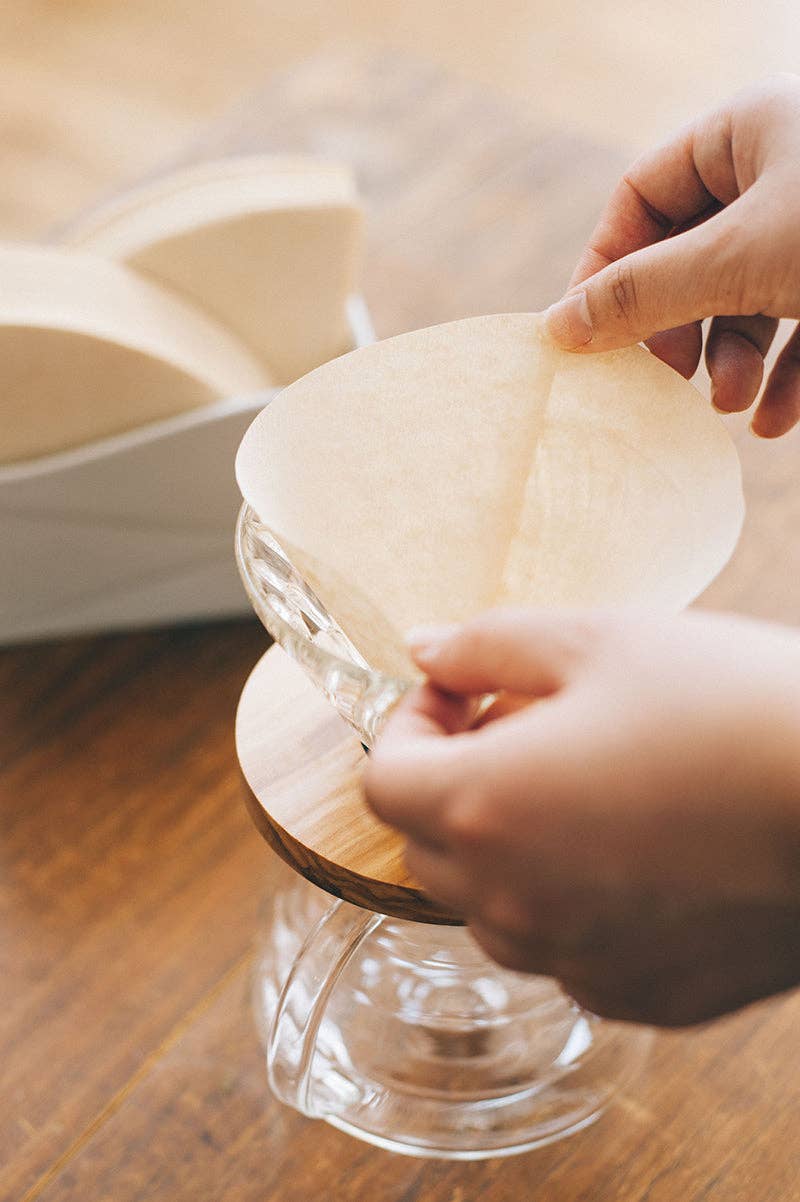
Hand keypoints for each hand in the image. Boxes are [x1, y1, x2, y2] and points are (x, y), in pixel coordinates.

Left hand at [362, 608, 799, 1025]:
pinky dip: (572, 901)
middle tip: (525, 727)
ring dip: (508, 845)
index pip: (382, 780)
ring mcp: (579, 963)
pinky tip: (639, 847)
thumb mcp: (600, 640)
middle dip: (454, 780)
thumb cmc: (733, 706)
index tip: (464, 692)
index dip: (411, 724)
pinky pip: (567, 951)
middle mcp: (515, 906)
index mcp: (483, 809)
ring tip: (585, 785)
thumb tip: (422, 651)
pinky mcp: (644, 997)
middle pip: (428, 848)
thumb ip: (486, 644)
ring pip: (493, 908)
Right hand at [544, 73, 799, 436]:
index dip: (606, 266)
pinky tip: (776, 422)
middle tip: (669, 381)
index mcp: (747, 135)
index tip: (585, 338)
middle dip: (679, 329)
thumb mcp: (741, 260)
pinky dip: (784, 378)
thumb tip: (558, 328)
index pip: (642, 196)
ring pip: (746, 300)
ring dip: (731, 363)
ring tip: (730, 409)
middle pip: (690, 256)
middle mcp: (782, 177)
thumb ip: (644, 294)